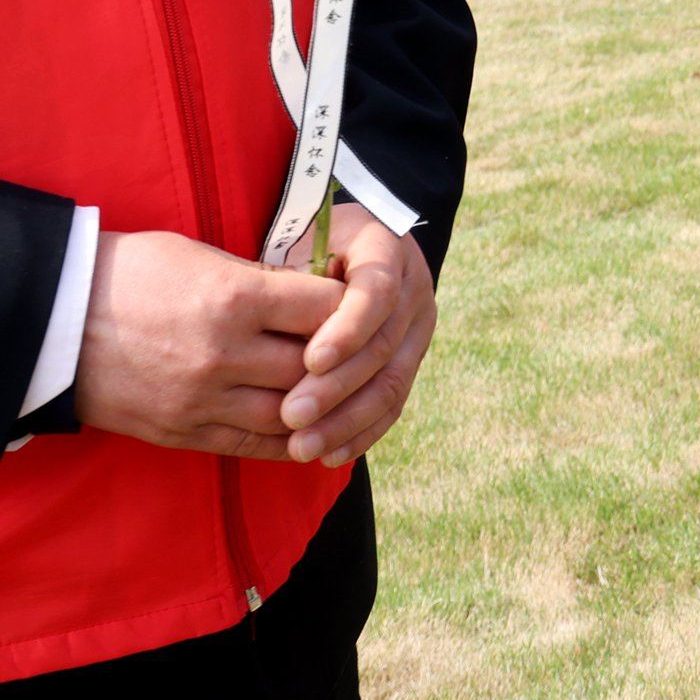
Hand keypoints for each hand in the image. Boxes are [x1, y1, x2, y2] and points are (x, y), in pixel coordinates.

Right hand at [75, 229, 340, 459]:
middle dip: (343, 362)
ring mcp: (201, 399)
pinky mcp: (181, 432)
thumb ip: (258, 282)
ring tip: (339, 397)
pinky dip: (287, 441)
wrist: (52, 320)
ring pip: (290, 415)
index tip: (359, 305)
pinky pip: (251, 446)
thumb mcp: (199, 256)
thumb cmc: (129, 273)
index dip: (351, 307)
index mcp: (233, 298)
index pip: (324, 310)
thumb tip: (310, 297)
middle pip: (314, 368)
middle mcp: (223, 354)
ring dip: (320, 408)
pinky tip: (309, 432)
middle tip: (359, 354)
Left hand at [279, 211, 439, 466]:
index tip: (309, 360)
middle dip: (337, 386)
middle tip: (292, 415)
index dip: (348, 328)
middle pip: (383, 344)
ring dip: (347, 419)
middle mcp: (413, 287)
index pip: (377, 291)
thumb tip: (281, 339)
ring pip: (392, 381)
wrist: (335, 247)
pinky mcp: (411, 361)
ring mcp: (418, 327)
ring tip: (302, 446)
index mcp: (387, 247)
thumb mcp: (296, 245)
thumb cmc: (301, 244)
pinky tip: (330, 454)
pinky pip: (394, 404)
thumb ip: (293, 282)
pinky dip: (363, 432)